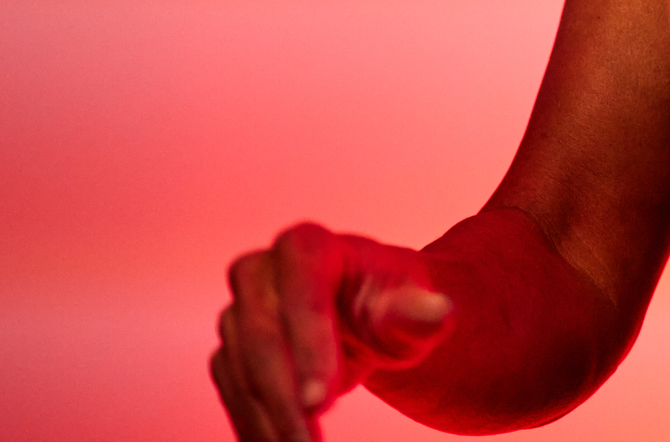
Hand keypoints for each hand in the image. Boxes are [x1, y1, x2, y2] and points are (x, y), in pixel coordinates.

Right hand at [211, 223, 453, 441]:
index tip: (320, 404)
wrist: (367, 320)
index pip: (301, 294)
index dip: (309, 348)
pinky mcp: (230, 351)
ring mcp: (238, 312)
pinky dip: (256, 429)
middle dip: (284, 398)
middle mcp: (260, 272)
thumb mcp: (415, 307)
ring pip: (240, 372)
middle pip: (261, 337)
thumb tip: (440, 311)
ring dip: (269, 422)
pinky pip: (233, 394)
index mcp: (307, 245)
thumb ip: (422, 311)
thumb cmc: (393, 305)